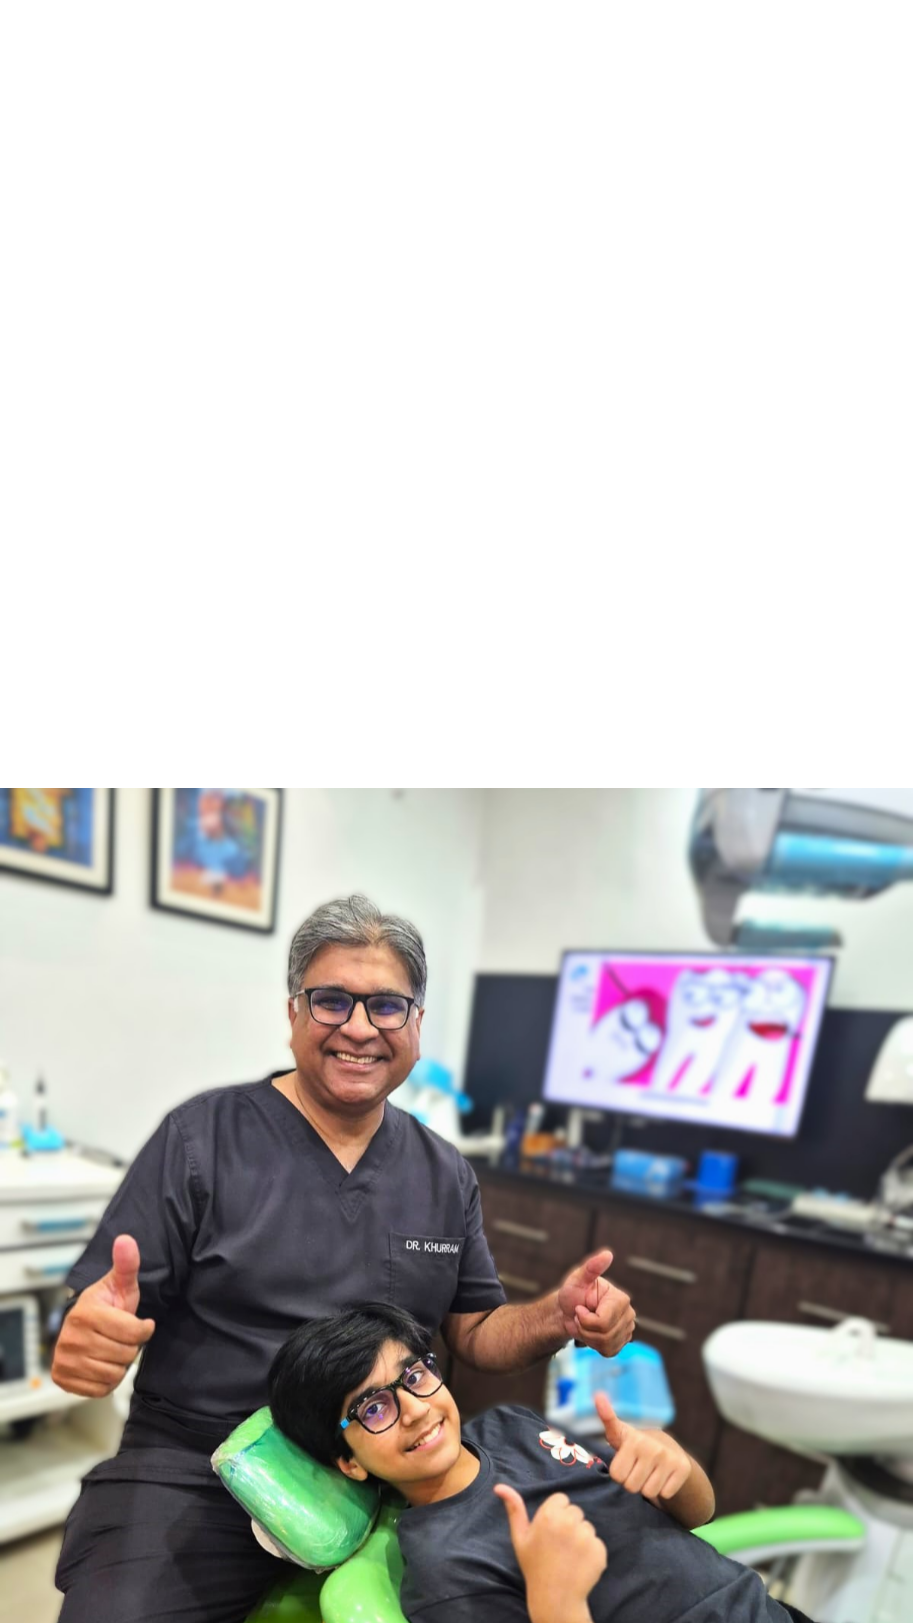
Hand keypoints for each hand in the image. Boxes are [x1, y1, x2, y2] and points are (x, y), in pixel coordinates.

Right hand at [51, 1235, 154, 1397]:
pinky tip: (102, 1363)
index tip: (141, 1323)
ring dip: (119, 1365)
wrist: (82, 1326)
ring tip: (112, 1349)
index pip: (134, 1333)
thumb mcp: (120, 1284)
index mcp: (86, 1313)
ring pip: (114, 1375)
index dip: (144, 1330)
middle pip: (125, 1355)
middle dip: (130, 1348)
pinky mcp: (63, 1378)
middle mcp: (71, 1338)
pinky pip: (100, 1390)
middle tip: (121, 1337)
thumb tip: (126, 1240)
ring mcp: (64, 1359)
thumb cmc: (107, 1305)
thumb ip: (127, 1264)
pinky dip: (107, 1381)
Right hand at [494, 1484, 605, 1622]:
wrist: (554, 1598)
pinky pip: (597, 1542)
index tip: (551, 1530)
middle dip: (569, 1524)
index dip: (556, 1513)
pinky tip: (580, 1564)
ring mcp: (586, 1537)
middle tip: (559, 1545)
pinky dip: (591, 1552)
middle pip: (575, 1511)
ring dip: (581, 1537)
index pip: (561, 1499)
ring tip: (569, 1556)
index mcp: (548, 1515)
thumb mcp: (520, 1538)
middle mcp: (568, 1522)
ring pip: (587, 1526)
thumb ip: (514, 1509)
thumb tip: (500, 1486)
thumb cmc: (534, 1566)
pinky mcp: (599, 1550)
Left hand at [556, 1249, 634, 1355]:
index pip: (603, 1322)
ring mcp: (628, 1329)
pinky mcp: (622, 1341)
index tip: (579, 1309)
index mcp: (621, 1298)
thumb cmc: (572, 1294)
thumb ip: (591, 1267)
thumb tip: (607, 1254)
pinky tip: (592, 1333)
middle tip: (580, 1317)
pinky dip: (595, 1345)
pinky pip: (609, 1352)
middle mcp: (629, 1313)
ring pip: (607, 1345)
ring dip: (589, 1337)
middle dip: (585, 1329)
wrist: (569, 1312)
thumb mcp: (577, 1279)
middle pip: (605, 1335)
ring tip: (585, 1324)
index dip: (585, 1319)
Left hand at [595, 1391, 691, 1501]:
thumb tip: (598, 1395)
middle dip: (632, 1482)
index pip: (617, 1475)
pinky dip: (663, 1490)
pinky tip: (663, 1477)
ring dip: (647, 1487)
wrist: (669, 1448)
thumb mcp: (619, 1433)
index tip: (624, 1462)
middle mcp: (653, 1448)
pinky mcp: (683, 1469)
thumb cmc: (635, 1445)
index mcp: (634, 1440)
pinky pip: (665, 1494)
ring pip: (649, 1492)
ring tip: (649, 1473)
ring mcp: (669, 1458)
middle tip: (637, 1469)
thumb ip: (607, 1418)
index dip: (619, 1473)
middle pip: (631, 1486)